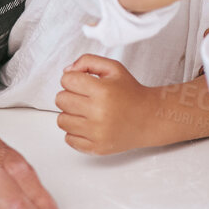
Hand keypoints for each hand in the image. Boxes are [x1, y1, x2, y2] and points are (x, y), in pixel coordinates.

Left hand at [55, 55, 208, 154]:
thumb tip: (67, 71)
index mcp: (102, 90)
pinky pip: (68, 139)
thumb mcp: (113, 68)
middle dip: (70, 95)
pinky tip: (88, 125)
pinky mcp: (96, 147)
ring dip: (70, 114)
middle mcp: (98, 112)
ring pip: (61, 120)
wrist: (148, 117)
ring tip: (85, 111)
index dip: (72, 79)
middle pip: (61, 100)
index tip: (82, 82)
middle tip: (84, 97)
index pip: (67, 80)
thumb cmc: (130, 92)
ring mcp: (97, 133)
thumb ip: (88, 61)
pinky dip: (75, 132)